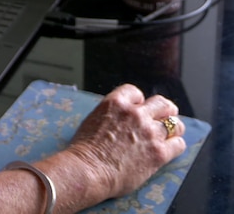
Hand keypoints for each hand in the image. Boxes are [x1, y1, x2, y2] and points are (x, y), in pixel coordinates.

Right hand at [65, 83, 186, 199]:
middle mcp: (135, 114)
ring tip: (170, 135)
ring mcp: (149, 132)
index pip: (135, 92)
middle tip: (164, 118)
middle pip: (162, 103)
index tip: (139, 108)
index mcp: (115, 103)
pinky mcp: (159, 152)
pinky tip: (169, 150)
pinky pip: (178, 144)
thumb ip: (110, 116)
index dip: (139, 101)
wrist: (88, 170)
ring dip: (172, 129)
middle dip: (164, 110)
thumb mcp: (92, 121)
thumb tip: (119, 121)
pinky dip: (175, 146)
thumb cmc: (84, 150)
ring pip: (175, 124)